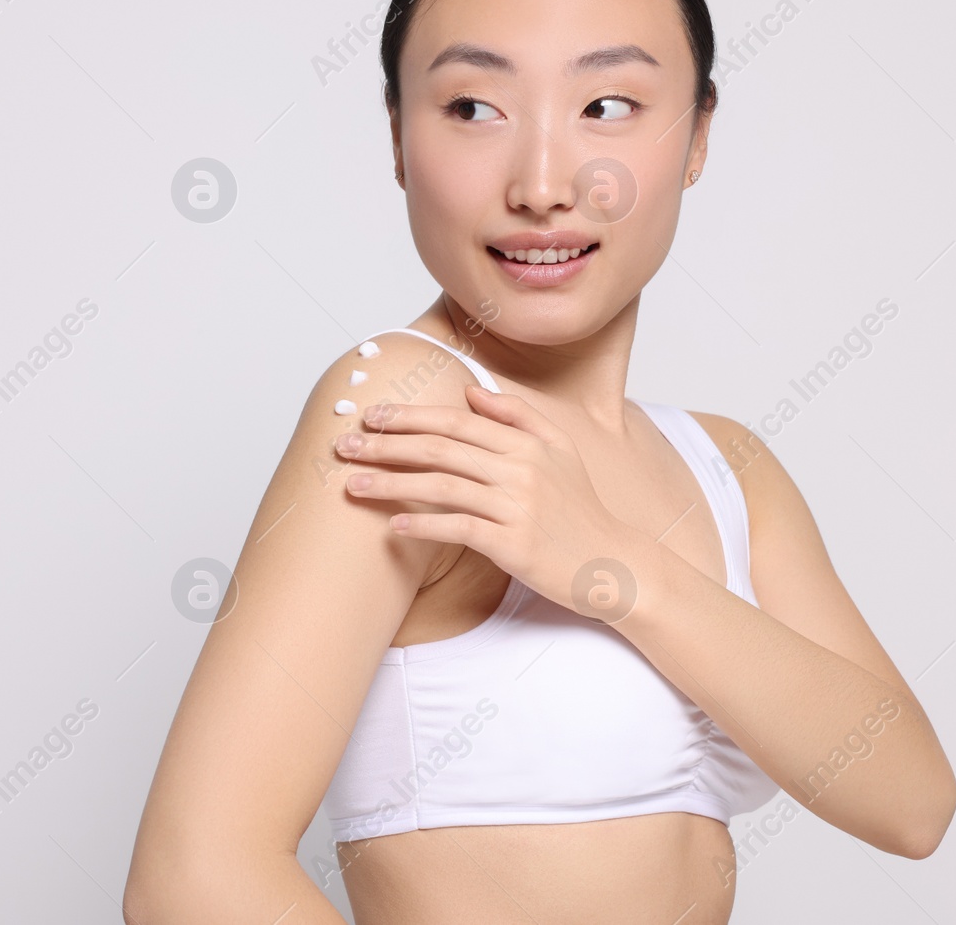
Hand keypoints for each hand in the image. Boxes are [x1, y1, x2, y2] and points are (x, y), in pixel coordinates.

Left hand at [334, 385, 657, 621]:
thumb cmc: (580, 510)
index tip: (372, 415)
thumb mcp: (559, 451)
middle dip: (386, 444)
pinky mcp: (513, 544)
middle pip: (439, 447)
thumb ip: (517, 416)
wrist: (611, 563)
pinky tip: (392, 525)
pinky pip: (457, 528)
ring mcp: (516, 506)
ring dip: (390, 483)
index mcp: (525, 443)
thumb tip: (471, 391)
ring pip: (440, 485)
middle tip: (344, 445)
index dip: (408, 416)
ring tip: (352, 484)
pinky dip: (422, 524)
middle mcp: (519, 469)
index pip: (455, 420)